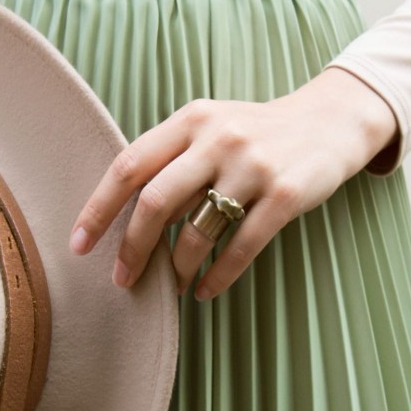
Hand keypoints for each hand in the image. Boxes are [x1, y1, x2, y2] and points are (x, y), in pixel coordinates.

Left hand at [70, 68, 395, 299]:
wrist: (331, 121)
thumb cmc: (258, 133)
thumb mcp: (213, 127)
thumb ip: (172, 159)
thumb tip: (124, 216)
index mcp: (192, 120)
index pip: (129, 165)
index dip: (99, 209)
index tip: (79, 245)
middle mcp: (219, 138)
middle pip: (156, 201)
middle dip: (133, 247)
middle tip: (122, 279)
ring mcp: (254, 167)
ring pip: (198, 230)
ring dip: (178, 266)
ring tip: (174, 283)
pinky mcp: (286, 195)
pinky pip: (241, 247)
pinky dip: (218, 275)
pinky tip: (206, 290)